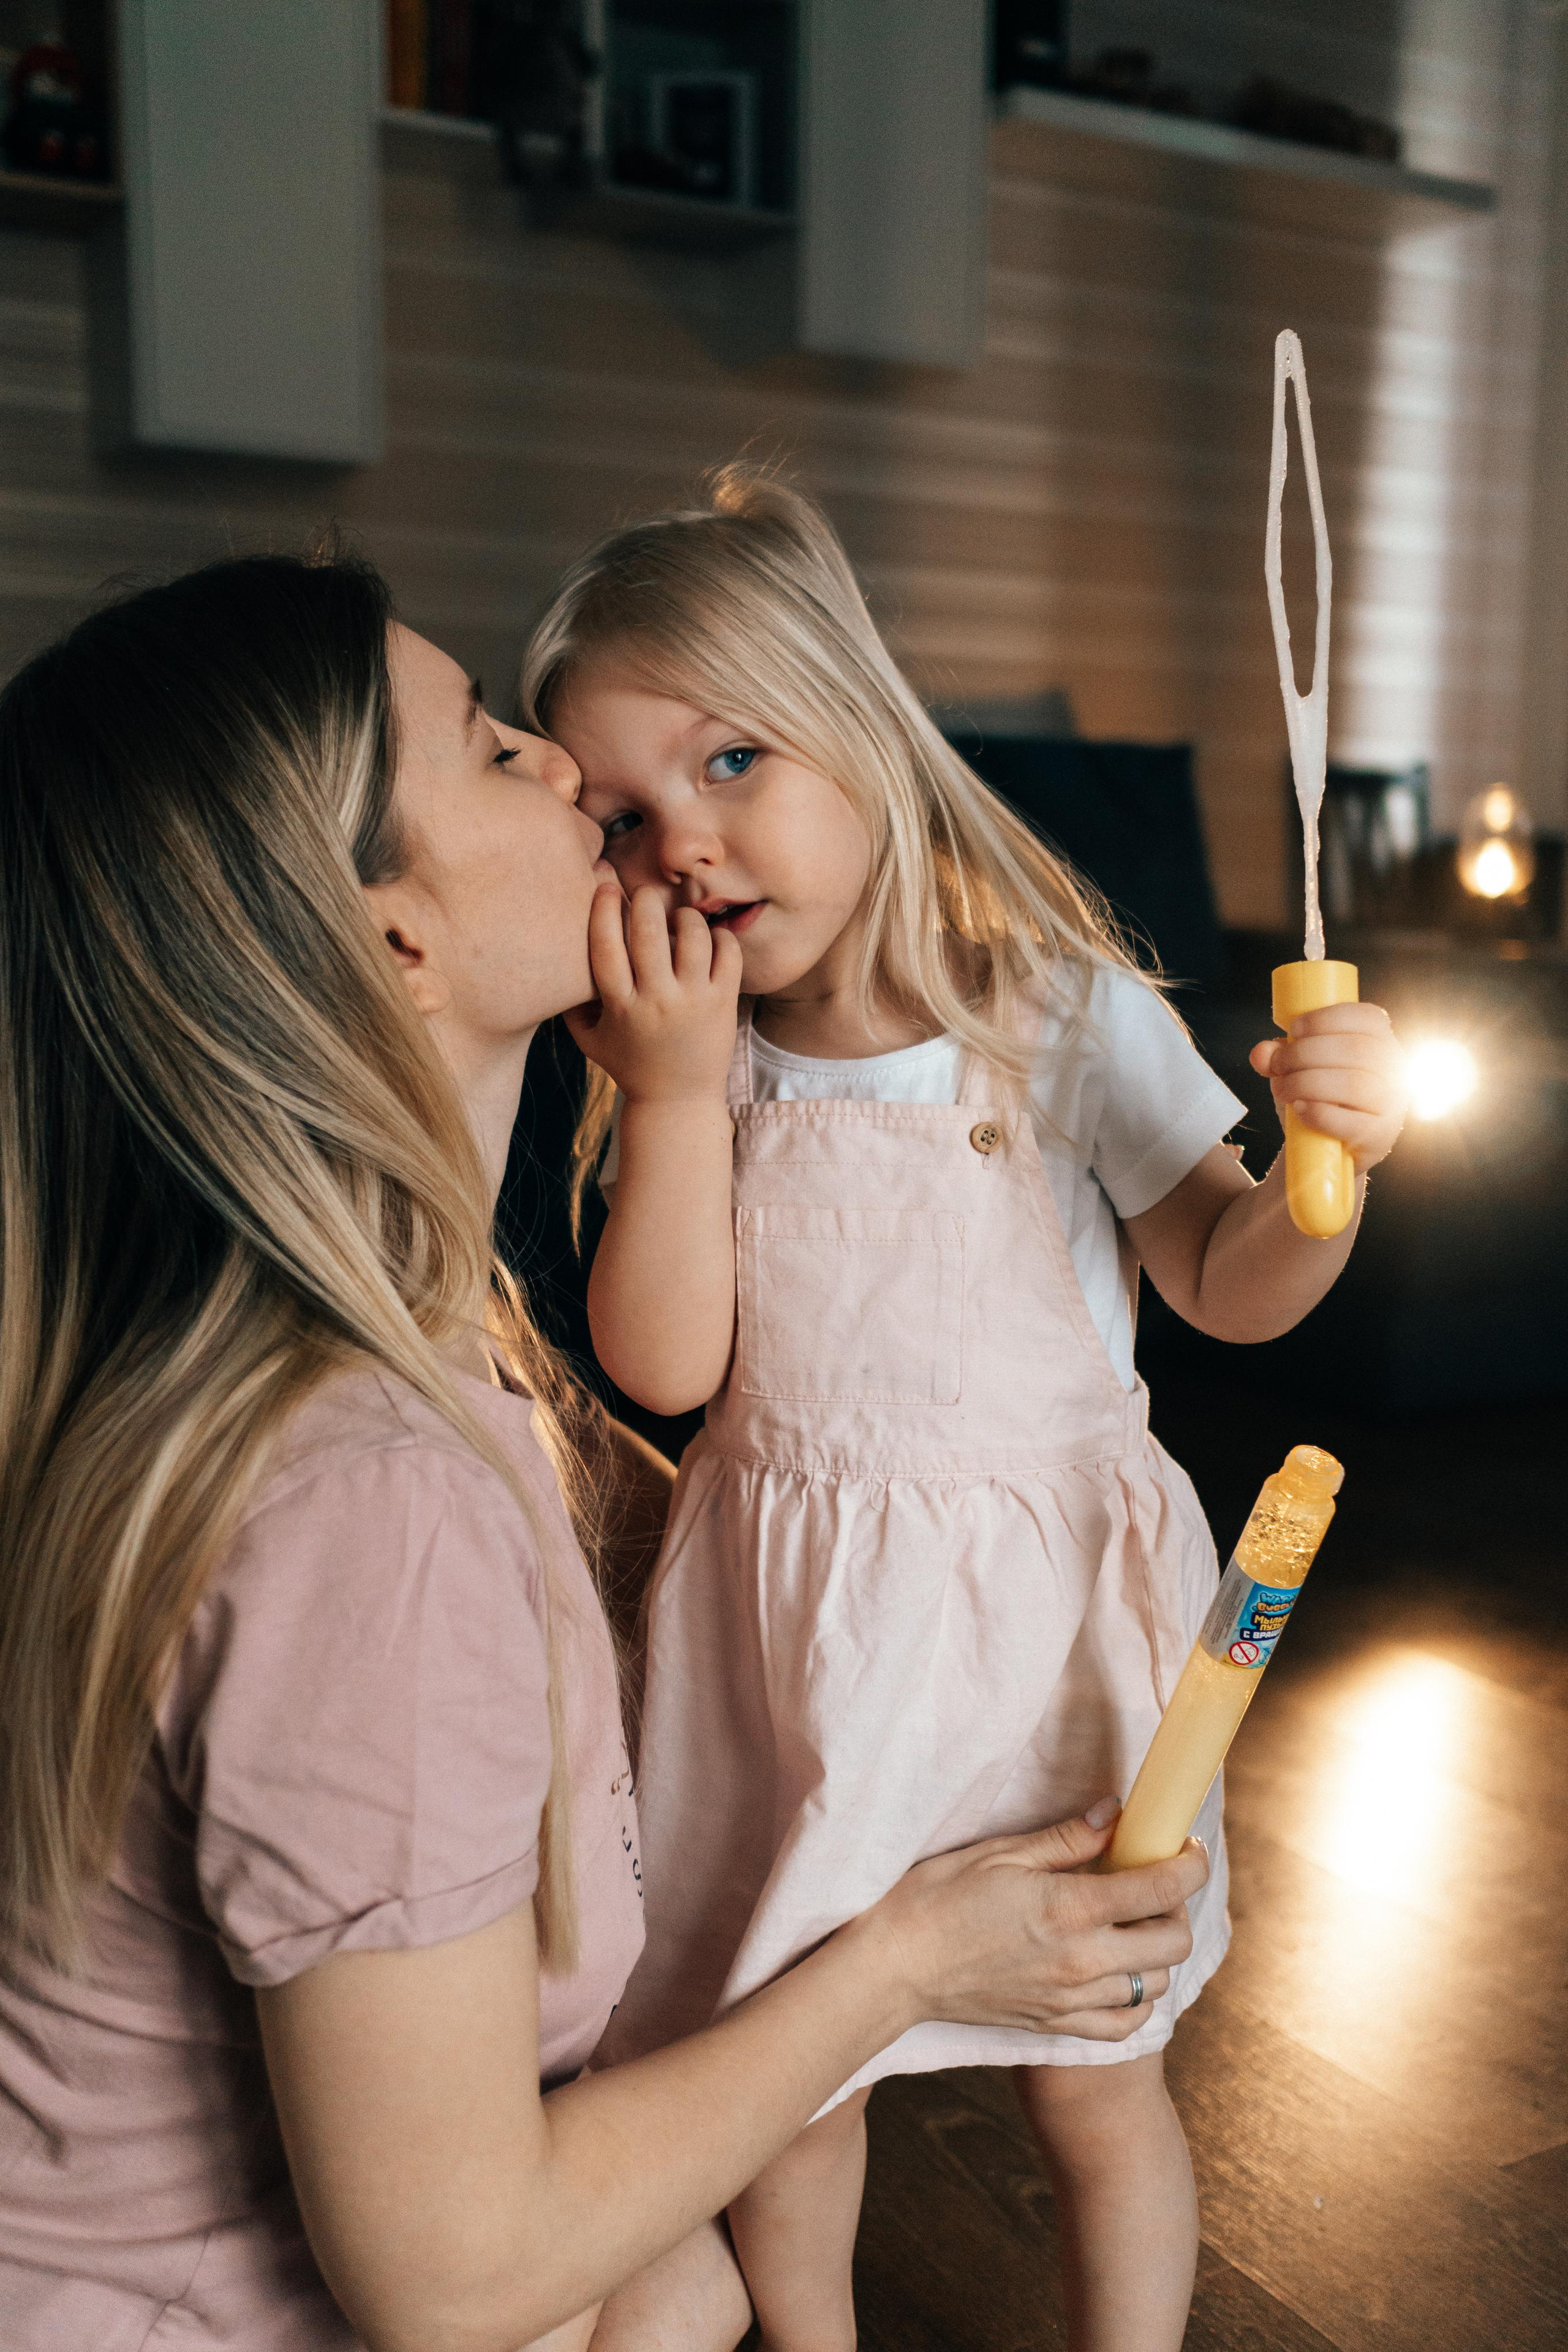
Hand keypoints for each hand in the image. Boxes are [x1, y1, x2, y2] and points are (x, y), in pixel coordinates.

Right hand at [565, 884, 741, 1108]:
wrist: (678, 1102)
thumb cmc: (630, 1065)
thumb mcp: (589, 1039)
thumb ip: (571, 1002)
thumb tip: (560, 954)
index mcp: (619, 1006)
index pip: (605, 945)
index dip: (602, 907)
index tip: (606, 886)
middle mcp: (656, 1001)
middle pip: (648, 930)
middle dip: (644, 900)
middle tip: (644, 895)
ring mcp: (693, 1001)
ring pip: (692, 935)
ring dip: (684, 917)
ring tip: (679, 921)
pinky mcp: (723, 1003)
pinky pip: (727, 952)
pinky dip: (719, 936)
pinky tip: (709, 940)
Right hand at [859, 1803, 1206, 2042]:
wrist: (894, 1968)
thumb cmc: (936, 1899)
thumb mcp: (1000, 1854)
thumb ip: (1066, 1838)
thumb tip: (1116, 1813)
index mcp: (1068, 1909)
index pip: (1161, 1890)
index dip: (1189, 1864)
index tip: (1188, 1847)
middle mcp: (1080, 1961)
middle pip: (1172, 1944)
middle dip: (1178, 1908)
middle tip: (1155, 1883)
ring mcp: (1070, 2000)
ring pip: (1154, 1986)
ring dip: (1157, 1952)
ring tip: (1132, 1923)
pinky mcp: (1055, 2025)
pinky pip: (1123, 2025)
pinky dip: (1136, 2000)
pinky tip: (1119, 1972)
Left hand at [1250, 1000, 1408, 1172]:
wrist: (1329, 1148)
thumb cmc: (1318, 1096)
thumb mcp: (1297, 1069)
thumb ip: (1279, 1055)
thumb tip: (1261, 1053)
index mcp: (1380, 1040)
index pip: (1366, 1017)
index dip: (1327, 1019)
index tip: (1294, 1029)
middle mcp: (1395, 1069)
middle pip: (1355, 1049)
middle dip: (1305, 1053)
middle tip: (1277, 1065)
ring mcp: (1392, 1104)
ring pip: (1354, 1084)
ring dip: (1306, 1083)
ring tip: (1282, 1089)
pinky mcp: (1380, 1136)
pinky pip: (1351, 1122)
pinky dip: (1318, 1113)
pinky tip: (1299, 1109)